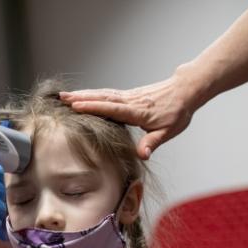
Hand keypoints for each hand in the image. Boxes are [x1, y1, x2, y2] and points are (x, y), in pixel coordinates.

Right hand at [59, 74, 196, 159]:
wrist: (186, 90)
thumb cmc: (177, 112)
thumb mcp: (168, 131)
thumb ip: (152, 143)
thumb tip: (142, 156)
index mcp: (138, 111)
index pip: (112, 109)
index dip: (94, 107)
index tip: (76, 106)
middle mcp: (130, 101)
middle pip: (102, 98)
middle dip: (81, 98)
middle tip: (62, 98)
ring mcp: (128, 96)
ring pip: (102, 94)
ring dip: (83, 94)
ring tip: (65, 95)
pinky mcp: (127, 95)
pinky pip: (106, 94)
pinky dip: (92, 94)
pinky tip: (82, 95)